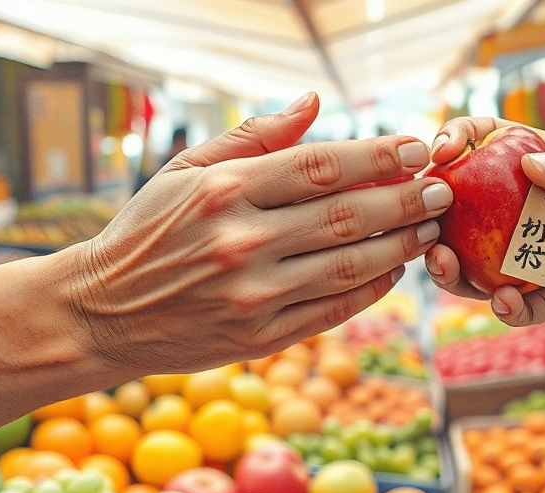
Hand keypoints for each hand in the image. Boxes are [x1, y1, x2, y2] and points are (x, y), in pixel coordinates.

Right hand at [63, 93, 451, 375]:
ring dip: (402, 244)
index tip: (417, 147)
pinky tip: (396, 270)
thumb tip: (314, 104)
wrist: (101, 313)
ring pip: (352, 264)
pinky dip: (374, 288)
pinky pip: (335, 308)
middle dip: (407, 198)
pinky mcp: (261, 337)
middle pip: (350, 214)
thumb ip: (253, 136)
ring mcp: (254, 294)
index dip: (380, 155)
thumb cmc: (147, 233)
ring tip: (430, 226)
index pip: (324, 165)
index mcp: (225, 189)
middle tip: (442, 188)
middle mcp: (243, 241)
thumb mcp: (184, 170)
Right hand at [425, 117, 544, 347]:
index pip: (502, 148)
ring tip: (443, 264)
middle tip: (427, 220)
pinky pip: (526, 308)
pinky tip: (505, 301)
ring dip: (458, 265)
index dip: (466, 143)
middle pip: (480, 210)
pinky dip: (507, 307)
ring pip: (489, 263)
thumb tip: (533, 168)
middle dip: (444, 214)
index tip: (442, 151)